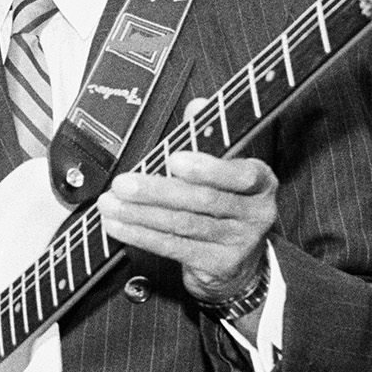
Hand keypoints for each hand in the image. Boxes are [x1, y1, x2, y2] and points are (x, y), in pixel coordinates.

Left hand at [99, 147, 275, 306]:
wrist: (240, 261)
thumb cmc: (228, 205)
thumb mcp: (225, 169)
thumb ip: (209, 137)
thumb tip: (197, 106)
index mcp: (260, 183)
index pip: (241, 175)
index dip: (208, 168)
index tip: (174, 160)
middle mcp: (255, 213)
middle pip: (203, 200)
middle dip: (157, 190)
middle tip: (124, 183)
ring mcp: (238, 242)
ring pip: (184, 224)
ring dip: (141, 214)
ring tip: (112, 203)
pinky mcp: (218, 265)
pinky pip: (174, 247)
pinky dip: (142, 235)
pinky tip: (120, 225)